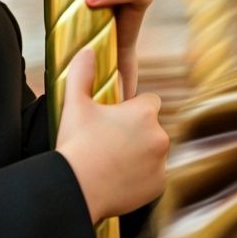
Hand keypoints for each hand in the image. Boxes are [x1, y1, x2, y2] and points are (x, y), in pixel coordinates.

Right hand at [55, 47, 167, 222]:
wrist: (77, 187)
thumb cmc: (76, 144)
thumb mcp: (74, 103)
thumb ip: (82, 72)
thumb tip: (86, 50)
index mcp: (143, 113)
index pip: (149, 102)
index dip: (131, 109)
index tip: (114, 118)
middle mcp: (159, 136)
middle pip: (151, 128)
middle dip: (135, 132)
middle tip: (107, 141)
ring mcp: (161, 163)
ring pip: (152, 152)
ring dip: (139, 154)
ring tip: (111, 161)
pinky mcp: (158, 185)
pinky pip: (152, 176)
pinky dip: (140, 177)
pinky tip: (118, 177)